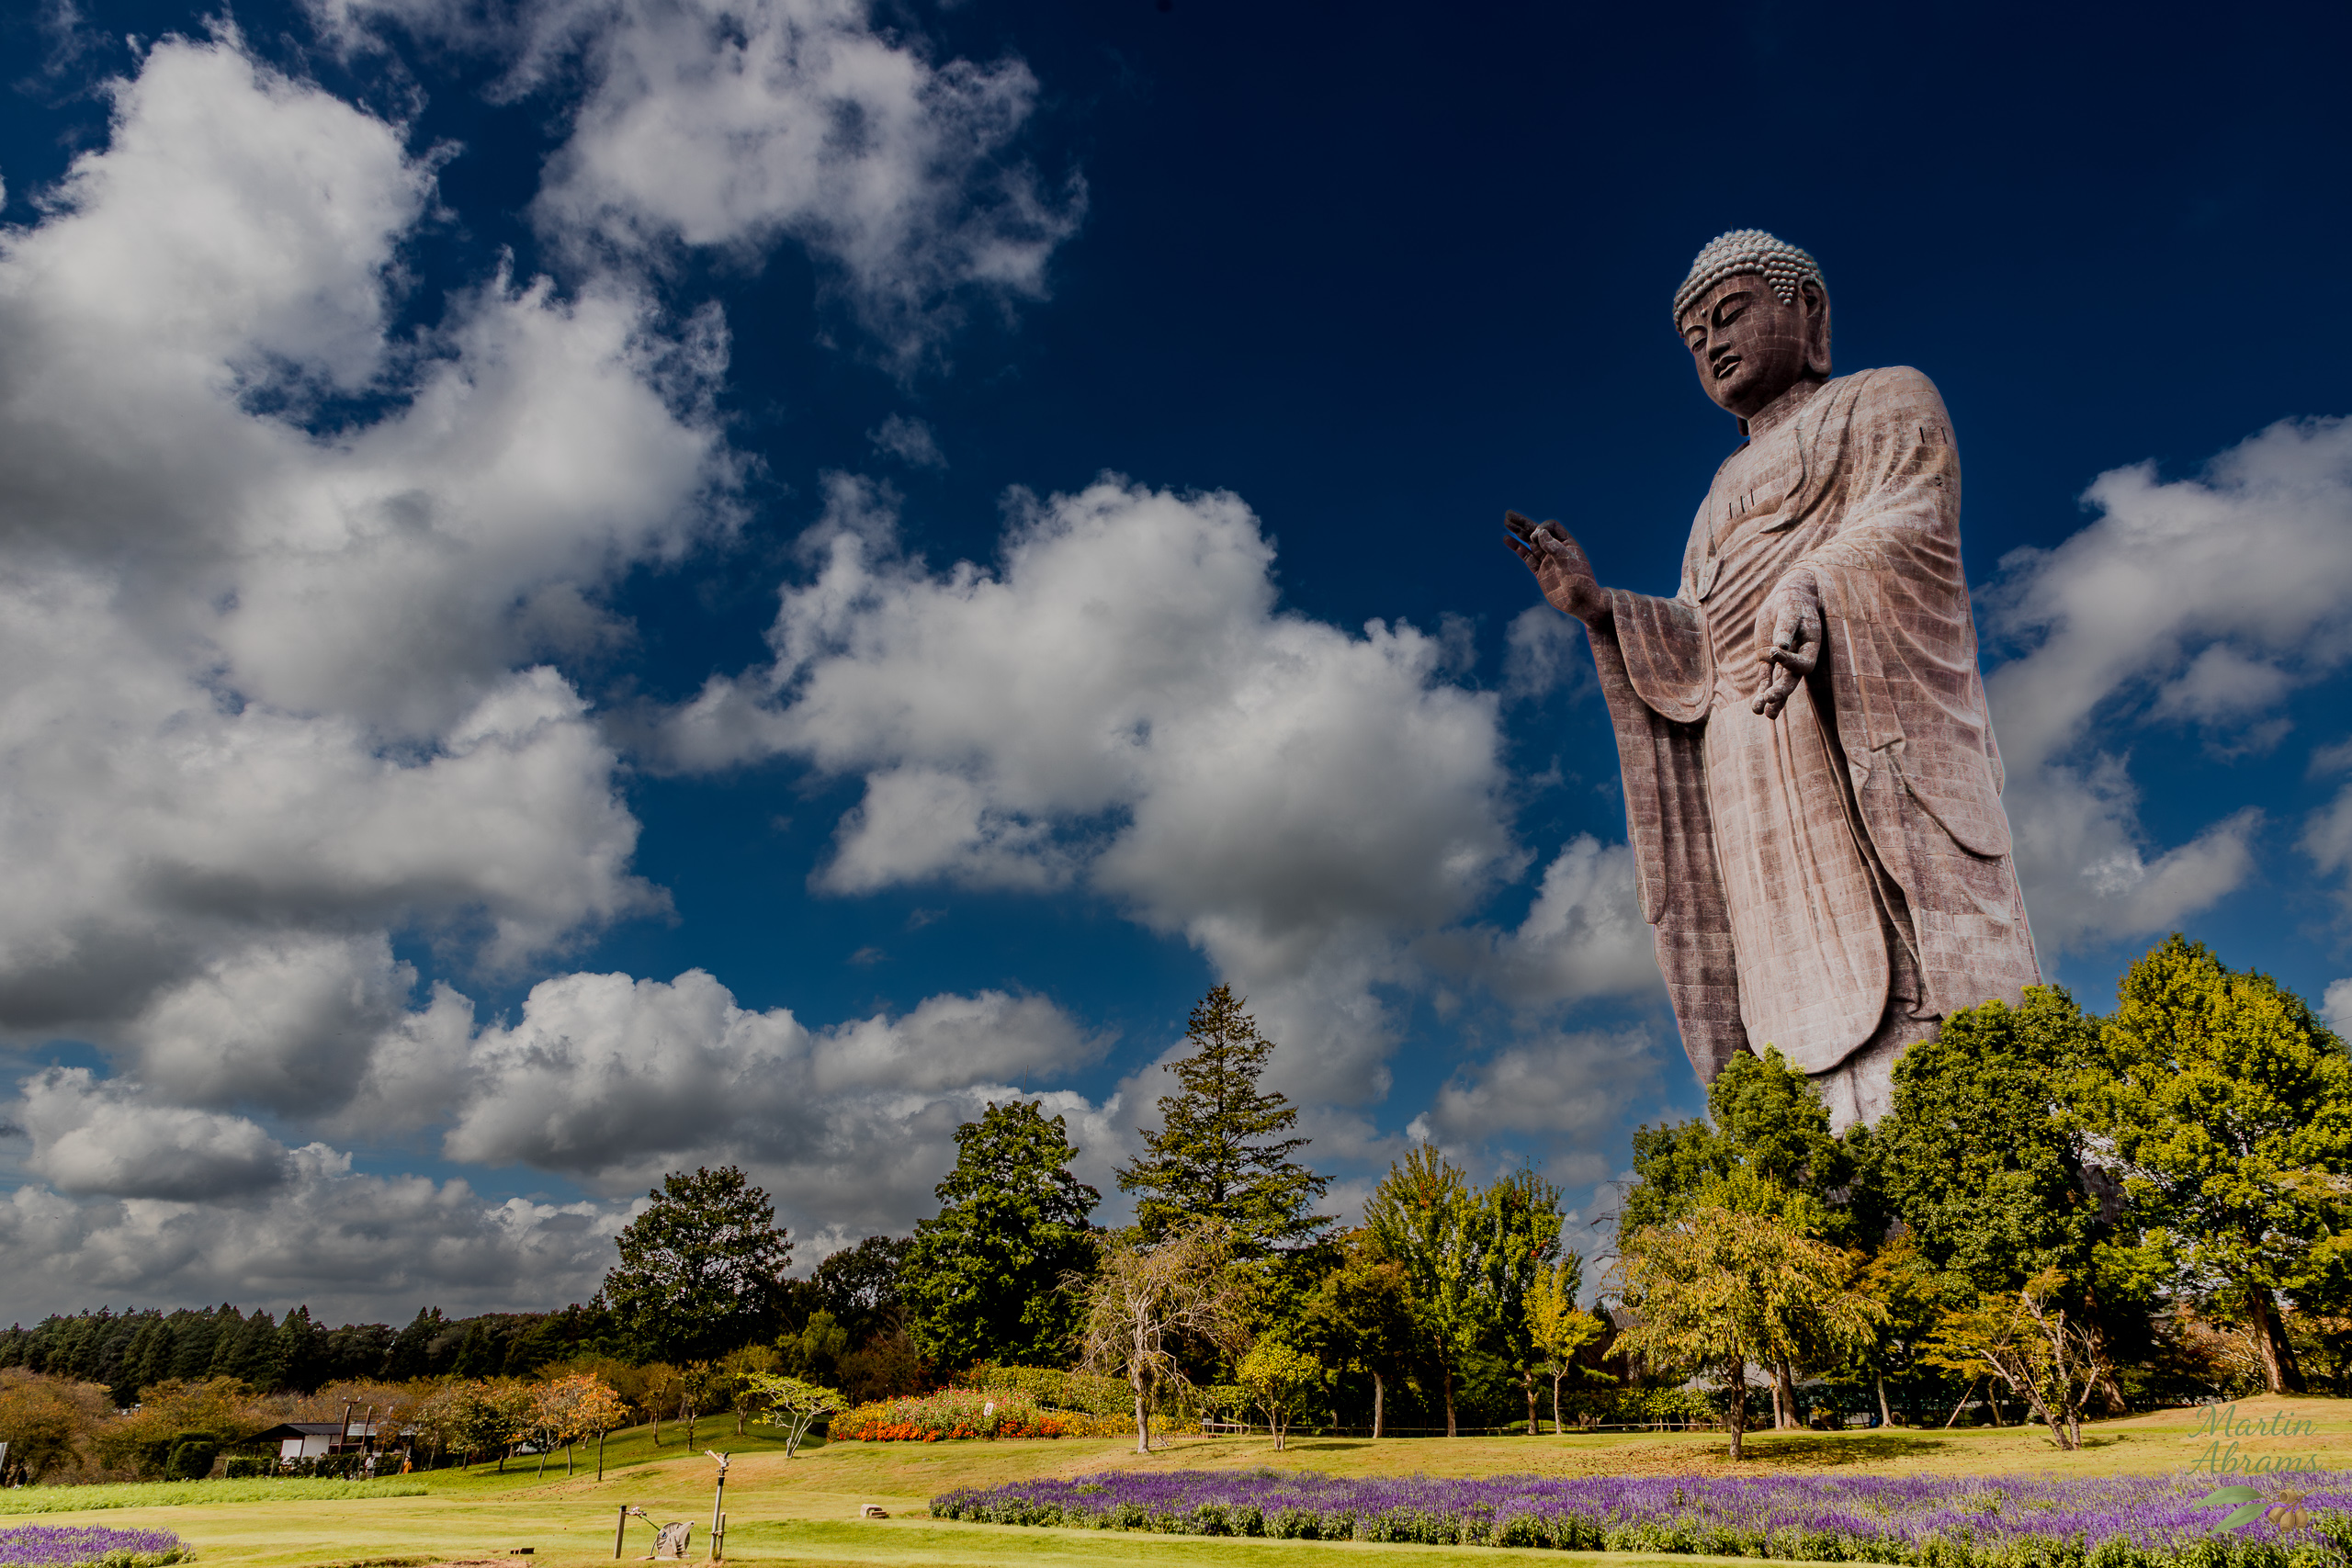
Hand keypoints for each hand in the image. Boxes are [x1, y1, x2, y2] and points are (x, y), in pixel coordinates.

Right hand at [1505, 511, 1608, 624]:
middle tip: (1508, 515)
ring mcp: (1547, 561)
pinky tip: (1508, 540)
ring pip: (1530, 543)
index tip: (1536, 537)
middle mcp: (1556, 550)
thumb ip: (1554, 547)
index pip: (1551, 527)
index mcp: (1567, 544)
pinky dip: (1517, 548)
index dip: (1541, 528)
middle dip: (1523, 524)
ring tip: (1506, 523)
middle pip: (1537, 532)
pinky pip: (1526, 557)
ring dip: (1518, 533)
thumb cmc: (1580, 581)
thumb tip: (1539, 532)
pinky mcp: (1540, 572)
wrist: (1581, 603)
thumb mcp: (1568, 562)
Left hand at [1752, 567, 1821, 718]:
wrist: (1787, 598)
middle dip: (1781, 691)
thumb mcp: (1790, 611)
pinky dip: (1760, 690)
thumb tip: (1780, 645)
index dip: (1790, 662)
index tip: (1775, 650)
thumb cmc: (1792, 602)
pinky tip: (1755, 706)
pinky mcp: (1768, 660)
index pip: (1804, 665)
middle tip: (1769, 700)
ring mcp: (1782, 661)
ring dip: (1771, 698)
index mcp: (1810, 648)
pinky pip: (1765, 678)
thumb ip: (1786, 627)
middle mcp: (1798, 658)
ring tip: (1759, 711)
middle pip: (1791, 681)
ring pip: (1778, 684)